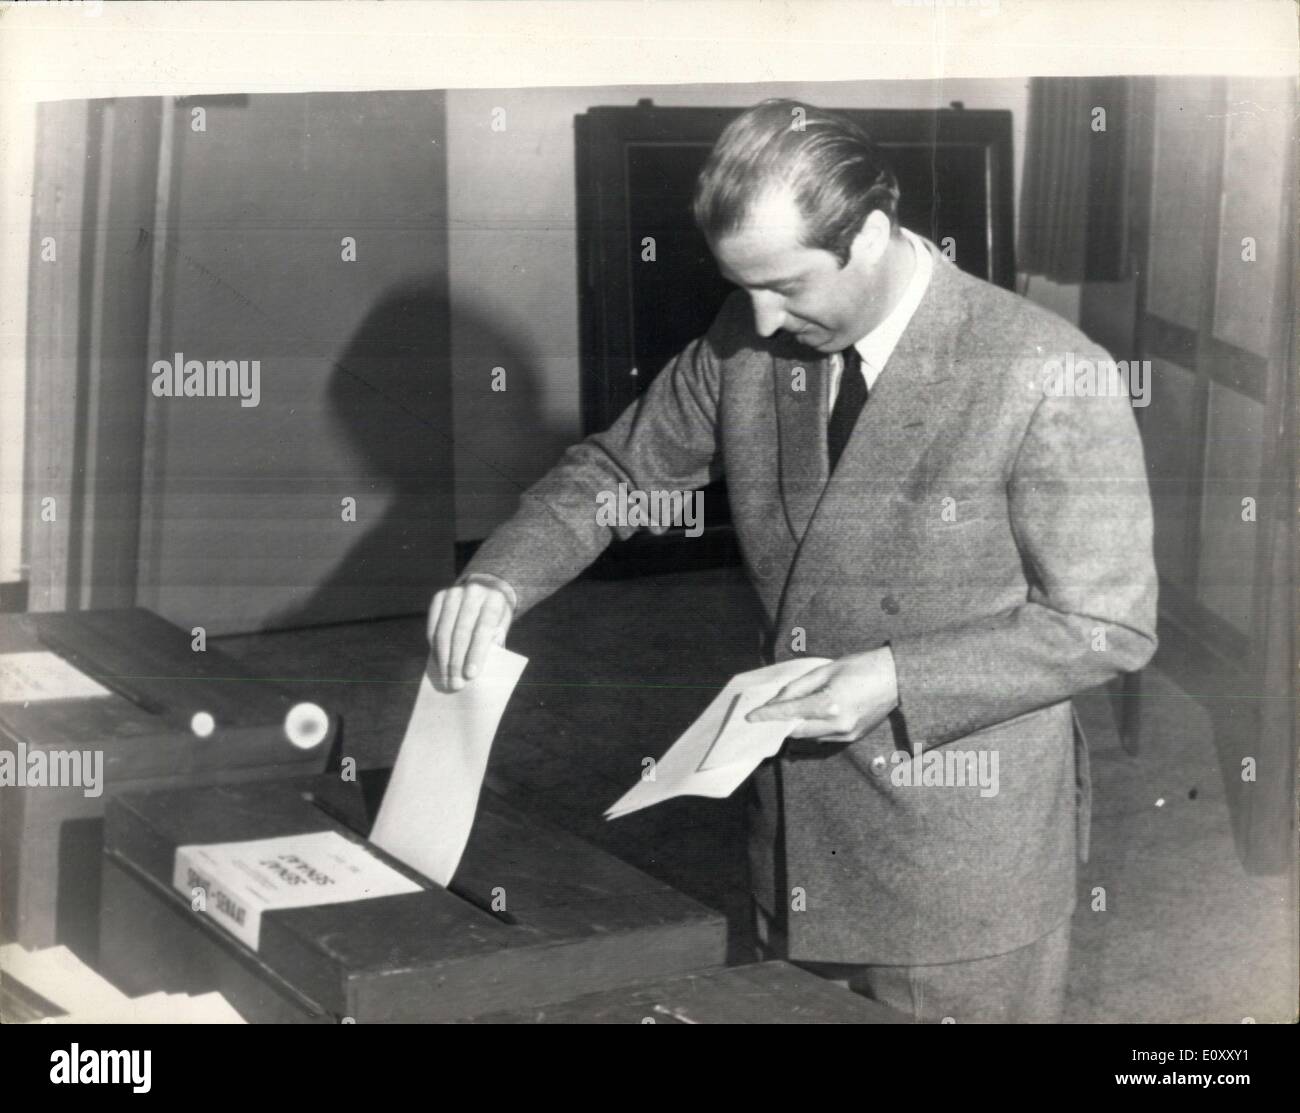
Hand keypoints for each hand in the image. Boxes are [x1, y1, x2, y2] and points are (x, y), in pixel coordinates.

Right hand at [427, 574, 514, 690]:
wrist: (486, 588)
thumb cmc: (495, 616)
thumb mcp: (501, 627)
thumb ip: (491, 644)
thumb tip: (472, 672)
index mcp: (494, 600)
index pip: (483, 630)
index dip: (476, 653)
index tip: (470, 675)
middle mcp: (474, 592)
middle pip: (462, 632)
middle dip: (457, 661)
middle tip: (455, 683)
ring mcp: (454, 592)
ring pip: (444, 630)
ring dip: (443, 658)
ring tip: (445, 678)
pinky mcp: (439, 597)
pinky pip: (433, 626)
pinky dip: (434, 646)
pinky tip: (438, 662)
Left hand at [746, 648, 898, 741]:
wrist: (897, 678)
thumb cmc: (861, 667)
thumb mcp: (825, 670)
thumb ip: (799, 687)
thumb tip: (778, 700)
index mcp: (830, 705)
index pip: (790, 713)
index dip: (768, 715)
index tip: (751, 717)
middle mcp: (837, 725)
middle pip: (797, 731)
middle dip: (780, 723)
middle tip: (766, 716)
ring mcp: (846, 734)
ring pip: (810, 736)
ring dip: (797, 726)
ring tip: (787, 713)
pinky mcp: (853, 738)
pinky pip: (824, 737)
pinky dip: (813, 728)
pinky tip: (810, 716)